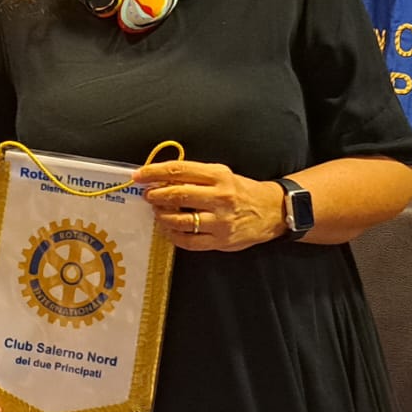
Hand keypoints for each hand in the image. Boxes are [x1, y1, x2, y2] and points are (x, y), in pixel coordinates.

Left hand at [131, 158, 286, 252]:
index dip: (154, 172)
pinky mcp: (220, 240)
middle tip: (148, 196)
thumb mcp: (222, 174)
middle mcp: (219, 197)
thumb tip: (162, 177)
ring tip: (158, 213)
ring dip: (162, 216)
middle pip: (177, 195)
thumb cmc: (242, 190)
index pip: (179, 170)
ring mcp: (220, 221)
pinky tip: (168, 229)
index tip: (139, 175)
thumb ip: (196, 175)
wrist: (271, 211)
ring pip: (180, 220)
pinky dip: (173, 235)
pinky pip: (189, 241)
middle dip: (156, 195)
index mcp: (218, 176)